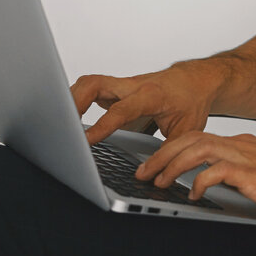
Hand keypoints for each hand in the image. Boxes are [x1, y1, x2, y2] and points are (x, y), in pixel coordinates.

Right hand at [70, 66, 217, 145]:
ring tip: (58, 121)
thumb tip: (151, 176)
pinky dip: (78, 99)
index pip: (120, 110)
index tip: (85, 141)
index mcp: (151, 96)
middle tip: (61, 124)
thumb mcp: (187, 131)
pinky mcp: (118, 88)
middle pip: (95, 84)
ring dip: (72, 98)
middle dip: (74, 101)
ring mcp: (123, 86)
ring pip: (90, 83)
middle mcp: (133, 86)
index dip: (101, 126)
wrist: (197, 80)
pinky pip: (93, 88)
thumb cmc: (191, 101)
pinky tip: (70, 115)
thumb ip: (167, 152)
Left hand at [137, 131, 255, 220]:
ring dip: (172, 164)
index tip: (155, 163)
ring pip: (197, 149)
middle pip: (190, 139)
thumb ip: (241, 175)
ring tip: (158, 181)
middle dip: (161, 154)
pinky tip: (192, 192)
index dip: (172, 148)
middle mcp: (242, 144)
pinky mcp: (254, 173)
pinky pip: (217, 170)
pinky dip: (199, 179)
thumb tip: (216, 185)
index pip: (198, 137)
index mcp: (244, 143)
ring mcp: (247, 156)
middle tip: (144, 172)